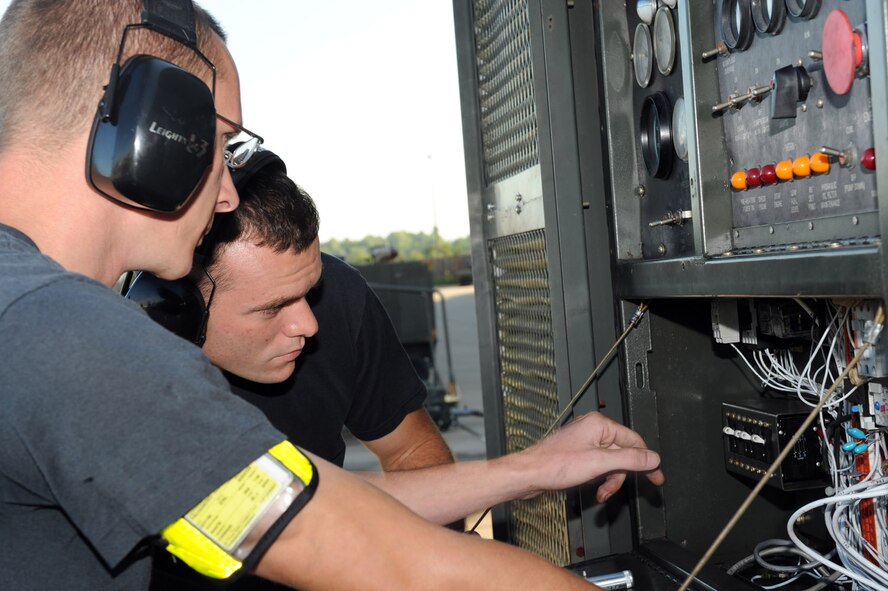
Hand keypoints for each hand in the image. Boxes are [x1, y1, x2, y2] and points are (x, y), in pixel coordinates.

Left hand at [512, 411, 663, 501]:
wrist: (528, 474)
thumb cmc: (553, 465)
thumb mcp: (599, 464)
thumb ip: (629, 460)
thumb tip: (652, 458)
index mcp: (599, 425)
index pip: (634, 441)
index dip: (647, 461)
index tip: (657, 476)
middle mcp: (592, 429)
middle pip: (623, 453)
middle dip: (622, 474)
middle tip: (628, 489)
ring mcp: (584, 441)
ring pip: (611, 462)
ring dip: (610, 480)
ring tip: (602, 492)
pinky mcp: (577, 454)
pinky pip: (599, 465)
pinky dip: (600, 478)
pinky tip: (594, 487)